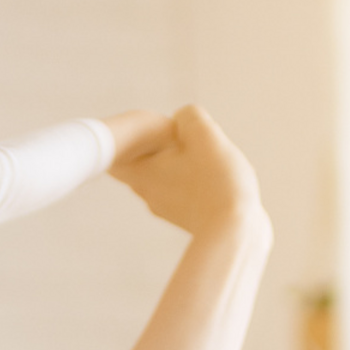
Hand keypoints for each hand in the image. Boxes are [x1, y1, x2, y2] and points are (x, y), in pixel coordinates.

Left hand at [109, 106, 265, 234]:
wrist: (236, 232)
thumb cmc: (217, 181)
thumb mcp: (204, 136)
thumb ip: (189, 118)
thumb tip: (182, 117)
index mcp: (140, 172)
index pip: (114, 152)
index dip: (129, 136)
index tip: (152, 129)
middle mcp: (146, 192)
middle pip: (141, 162)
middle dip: (159, 146)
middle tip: (182, 137)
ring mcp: (165, 208)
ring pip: (164, 176)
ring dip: (180, 162)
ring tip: (205, 156)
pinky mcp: (186, 217)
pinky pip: (183, 190)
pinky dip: (194, 179)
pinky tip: (216, 176)